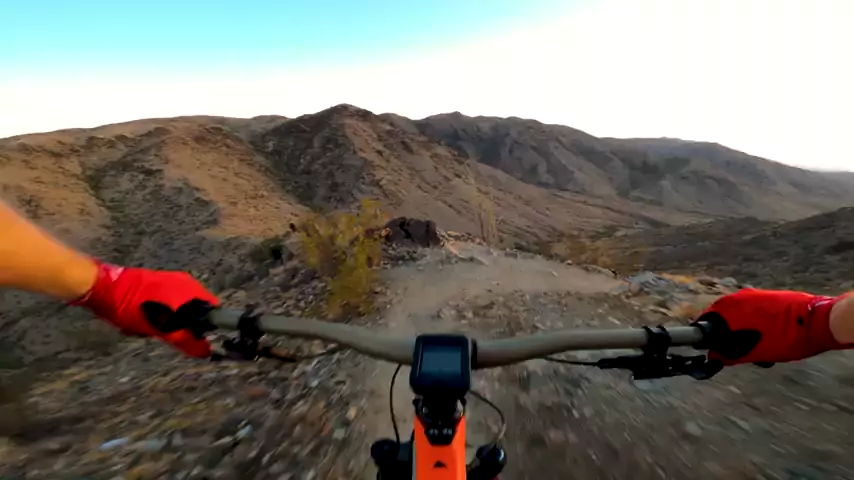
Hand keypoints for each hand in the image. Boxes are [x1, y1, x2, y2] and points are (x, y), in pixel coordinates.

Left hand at [70, 260, 218, 356]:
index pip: (212, 310)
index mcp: (191, 290)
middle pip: (193, 312)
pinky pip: (163, 304)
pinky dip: (154, 315)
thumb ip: (186, 340)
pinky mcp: (154, 284)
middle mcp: (184, 284)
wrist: (103, 287)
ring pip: (176, 311)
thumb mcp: (162, 328)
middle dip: (180, 326)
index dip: (206, 327)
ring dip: (164, 323)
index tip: (194, 339)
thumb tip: (206, 352)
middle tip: (164, 335)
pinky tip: (139, 322)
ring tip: (146, 329)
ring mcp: (168, 282)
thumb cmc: (134, 307)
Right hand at [697, 288, 849, 366]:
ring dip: (742, 332)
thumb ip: (730, 355)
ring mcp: (752, 294)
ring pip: (737, 316)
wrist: (819, 320)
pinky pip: (751, 311)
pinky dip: (754, 324)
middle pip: (720, 318)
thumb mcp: (755, 352)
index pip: (704, 323)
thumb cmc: (785, 338)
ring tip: (758, 350)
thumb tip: (714, 356)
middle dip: (726, 336)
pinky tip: (768, 338)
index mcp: (727, 308)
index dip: (707, 339)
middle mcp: (736, 297)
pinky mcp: (766, 295)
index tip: (712, 351)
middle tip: (737, 353)